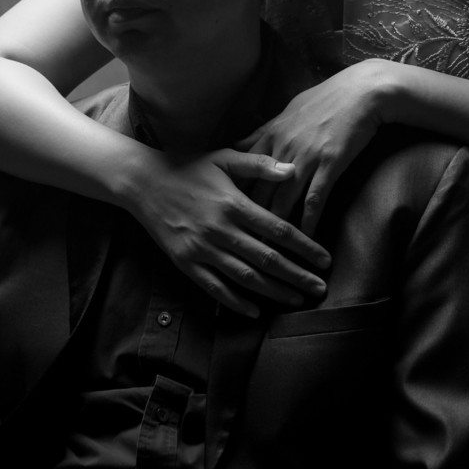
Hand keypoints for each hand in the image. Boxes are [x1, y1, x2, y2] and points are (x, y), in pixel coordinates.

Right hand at [134, 150, 330, 316]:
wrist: (143, 182)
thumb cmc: (188, 166)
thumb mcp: (224, 158)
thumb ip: (259, 165)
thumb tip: (293, 169)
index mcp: (234, 203)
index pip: (278, 230)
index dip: (305, 247)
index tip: (325, 260)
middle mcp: (220, 229)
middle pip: (267, 259)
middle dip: (297, 276)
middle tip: (320, 289)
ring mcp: (202, 249)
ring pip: (245, 277)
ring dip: (274, 291)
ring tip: (297, 300)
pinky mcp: (186, 262)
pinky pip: (214, 288)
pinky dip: (235, 302)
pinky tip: (255, 311)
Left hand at [238, 61, 387, 235]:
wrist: (362, 91)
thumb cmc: (326, 98)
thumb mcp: (289, 109)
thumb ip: (266, 130)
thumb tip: (244, 143)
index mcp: (270, 134)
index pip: (242, 170)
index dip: (233, 193)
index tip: (226, 214)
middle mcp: (282, 147)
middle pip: (257, 190)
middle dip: (248, 218)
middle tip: (241, 242)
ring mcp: (305, 157)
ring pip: (282, 200)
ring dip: (276, 228)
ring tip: (270, 251)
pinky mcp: (329, 165)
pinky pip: (314, 200)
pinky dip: (307, 223)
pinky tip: (305, 239)